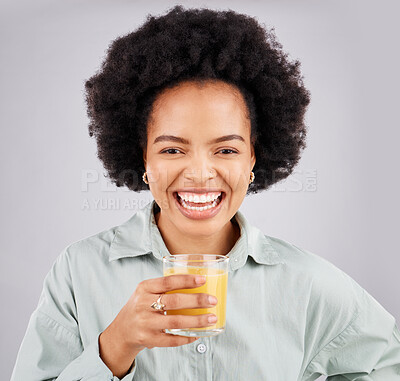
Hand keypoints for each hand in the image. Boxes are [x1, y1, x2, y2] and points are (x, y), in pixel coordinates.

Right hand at [99, 274, 217, 375]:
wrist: (121, 331)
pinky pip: (172, 339)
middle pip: (174, 301)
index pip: (167, 281)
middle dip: (197, 301)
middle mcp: (143, 304)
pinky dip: (187, 337)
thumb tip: (198, 282)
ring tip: (212, 318)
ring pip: (176, 321)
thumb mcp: (146, 292)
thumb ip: (165, 287)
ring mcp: (145, 323)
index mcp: (144, 288)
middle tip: (213, 300)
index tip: (203, 280)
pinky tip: (198, 333)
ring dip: (197, 320)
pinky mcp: (147, 339)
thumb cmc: (141, 307)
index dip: (186, 280)